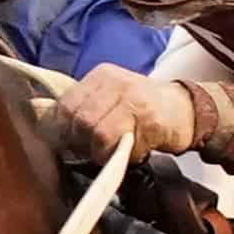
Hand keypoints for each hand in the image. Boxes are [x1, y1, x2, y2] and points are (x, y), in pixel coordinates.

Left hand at [59, 63, 204, 157]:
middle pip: (81, 120)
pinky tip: (135, 152)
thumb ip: (83, 106)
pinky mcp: (150, 121)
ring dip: (103, 152)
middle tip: (94, 151)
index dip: (63, 130)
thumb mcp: (110, 97)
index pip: (66, 105)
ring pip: (99, 133)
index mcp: (101, 76)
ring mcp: (134, 100)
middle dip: (83, 143)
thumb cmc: (143, 107)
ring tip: (113, 153)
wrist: (186, 108)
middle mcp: (116, 83)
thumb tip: (47, 122)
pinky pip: (125, 146)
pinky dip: (126, 156)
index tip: (71, 144)